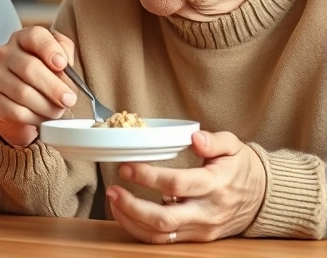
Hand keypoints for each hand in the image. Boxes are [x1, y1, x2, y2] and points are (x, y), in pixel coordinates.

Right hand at [0, 26, 77, 146]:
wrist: (19, 99)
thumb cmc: (43, 75)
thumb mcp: (57, 58)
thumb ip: (65, 54)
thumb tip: (66, 66)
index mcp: (23, 39)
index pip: (35, 36)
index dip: (50, 49)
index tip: (63, 65)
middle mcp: (5, 53)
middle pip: (30, 68)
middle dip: (54, 87)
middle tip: (69, 99)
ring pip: (23, 93)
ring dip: (46, 106)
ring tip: (58, 111)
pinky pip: (16, 111)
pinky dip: (34, 117)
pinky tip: (42, 117)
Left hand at [106, 131, 266, 243]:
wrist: (265, 199)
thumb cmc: (243, 169)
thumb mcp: (234, 146)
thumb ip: (214, 140)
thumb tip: (195, 137)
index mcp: (215, 185)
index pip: (176, 184)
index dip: (147, 177)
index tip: (126, 166)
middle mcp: (207, 212)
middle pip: (164, 218)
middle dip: (132, 206)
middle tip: (111, 189)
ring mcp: (201, 228)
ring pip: (161, 234)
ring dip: (131, 220)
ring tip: (112, 200)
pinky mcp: (196, 238)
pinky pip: (164, 240)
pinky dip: (140, 229)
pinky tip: (125, 213)